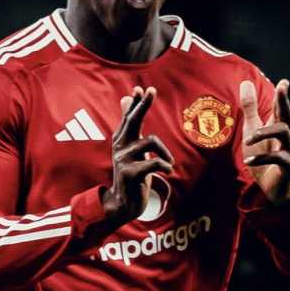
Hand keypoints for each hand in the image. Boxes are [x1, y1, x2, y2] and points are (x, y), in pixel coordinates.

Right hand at [101, 86, 174, 224]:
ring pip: (149, 142)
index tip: (142, 88)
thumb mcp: (130, 148)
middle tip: (152, 90)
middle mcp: (120, 146)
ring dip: (165, 152)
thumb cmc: (132, 172)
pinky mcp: (129, 174)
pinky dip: (164, 165)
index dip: (136, 102)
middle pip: (133, 121)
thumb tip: (126, 98)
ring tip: (169, 163)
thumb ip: (128, 125)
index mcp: (122, 140)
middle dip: (143, 105)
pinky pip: (153, 163)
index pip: (129, 116)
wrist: (123, 202)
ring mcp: (123, 160)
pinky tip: (169, 171)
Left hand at [240, 79, 289, 203]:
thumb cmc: (263, 157)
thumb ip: (250, 109)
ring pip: (283, 132)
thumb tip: (246, 82)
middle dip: (284, 100)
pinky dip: (261, 158)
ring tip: (247, 140)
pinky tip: (248, 161)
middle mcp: (288, 135)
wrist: (273, 187)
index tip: (284, 82)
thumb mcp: (252, 130)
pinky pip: (277, 158)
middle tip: (281, 88)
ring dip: (264, 133)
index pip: (280, 107)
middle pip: (287, 114)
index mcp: (278, 125)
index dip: (282, 94)